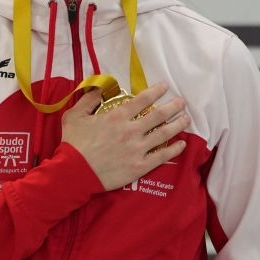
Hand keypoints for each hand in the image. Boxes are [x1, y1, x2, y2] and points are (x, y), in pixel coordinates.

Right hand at [60, 82, 190, 190]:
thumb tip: (99, 88)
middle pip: (159, 115)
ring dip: (178, 124)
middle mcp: (132, 130)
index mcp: (117, 116)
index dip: (156, 91)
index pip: (142, 100)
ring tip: (186, 119)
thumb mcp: (74, 116)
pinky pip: (162, 156)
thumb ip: (88, 100)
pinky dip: (174, 149)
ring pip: (164, 133)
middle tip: (181, 102)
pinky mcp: (140, 166)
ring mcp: (138, 148)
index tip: (165, 87)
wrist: (75, 173)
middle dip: (173, 106)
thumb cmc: (73, 144)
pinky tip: (182, 144)